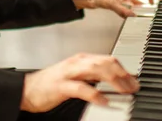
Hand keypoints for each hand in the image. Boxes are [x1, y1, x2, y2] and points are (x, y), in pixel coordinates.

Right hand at [20, 53, 138, 112]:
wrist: (26, 89)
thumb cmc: (51, 85)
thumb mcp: (75, 77)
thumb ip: (92, 77)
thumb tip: (113, 82)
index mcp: (81, 60)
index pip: (107, 59)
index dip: (123, 69)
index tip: (134, 81)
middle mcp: (77, 63)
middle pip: (105, 62)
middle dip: (122, 74)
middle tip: (133, 86)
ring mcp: (68, 73)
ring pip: (96, 69)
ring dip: (113, 80)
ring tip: (124, 91)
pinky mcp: (61, 86)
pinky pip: (81, 88)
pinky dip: (95, 94)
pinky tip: (104, 101)